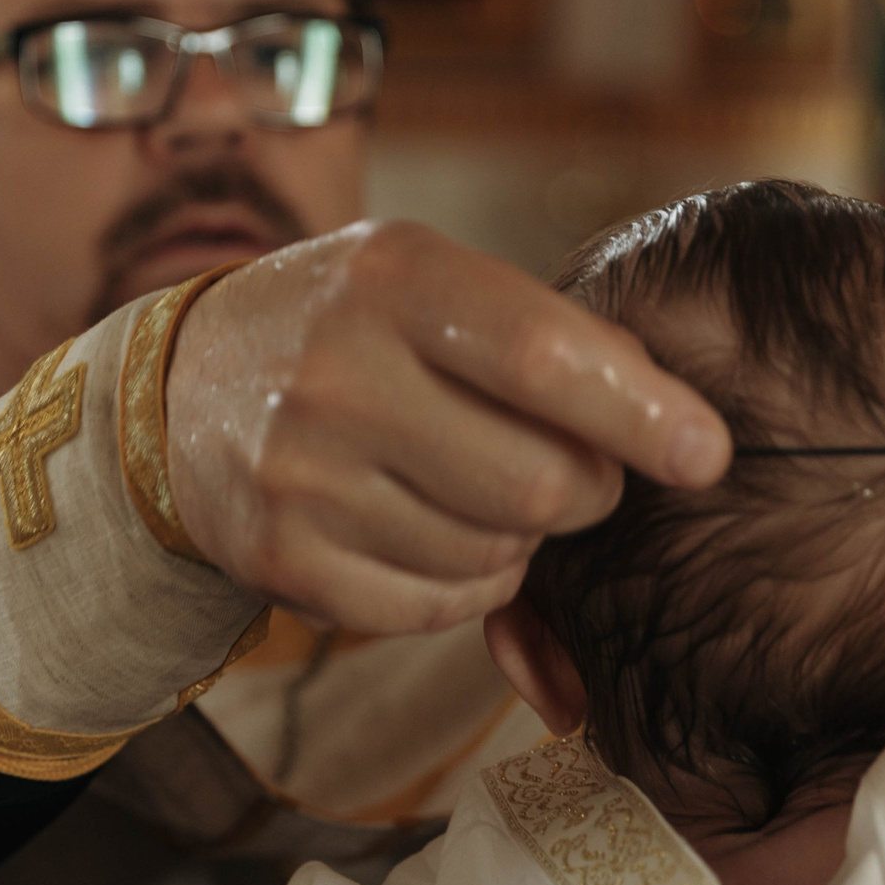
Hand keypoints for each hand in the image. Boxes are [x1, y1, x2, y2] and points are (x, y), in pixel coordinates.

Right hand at [166, 220, 730, 633]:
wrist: (177, 387)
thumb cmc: (346, 325)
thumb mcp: (424, 275)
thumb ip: (538, 333)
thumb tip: (671, 420)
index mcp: (391, 281)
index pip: (543, 359)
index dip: (641, 413)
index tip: (707, 453)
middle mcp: (335, 376)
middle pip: (536, 485)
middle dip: (587, 493)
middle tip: (576, 475)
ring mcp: (300, 476)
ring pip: (491, 558)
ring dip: (520, 543)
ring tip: (483, 494)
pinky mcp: (281, 560)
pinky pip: (432, 609)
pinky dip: (463, 587)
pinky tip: (436, 535)